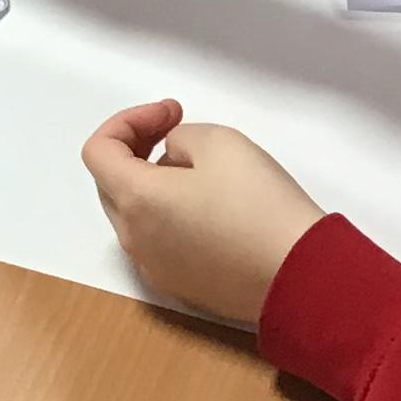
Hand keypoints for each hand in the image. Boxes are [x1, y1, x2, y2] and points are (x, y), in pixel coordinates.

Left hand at [81, 101, 326, 325]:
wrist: (301, 276)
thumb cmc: (258, 203)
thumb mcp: (219, 142)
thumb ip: (179, 138)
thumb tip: (170, 159)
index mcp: (135, 201)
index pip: (98, 151)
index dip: (129, 121)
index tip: (172, 113)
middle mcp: (135, 240)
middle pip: (111, 183)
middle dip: (137, 148)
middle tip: (176, 129)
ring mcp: (156, 268)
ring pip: (135, 214)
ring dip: (152, 182)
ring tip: (198, 167)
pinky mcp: (182, 287)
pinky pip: (159, 241)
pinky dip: (168, 214)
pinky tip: (210, 208)